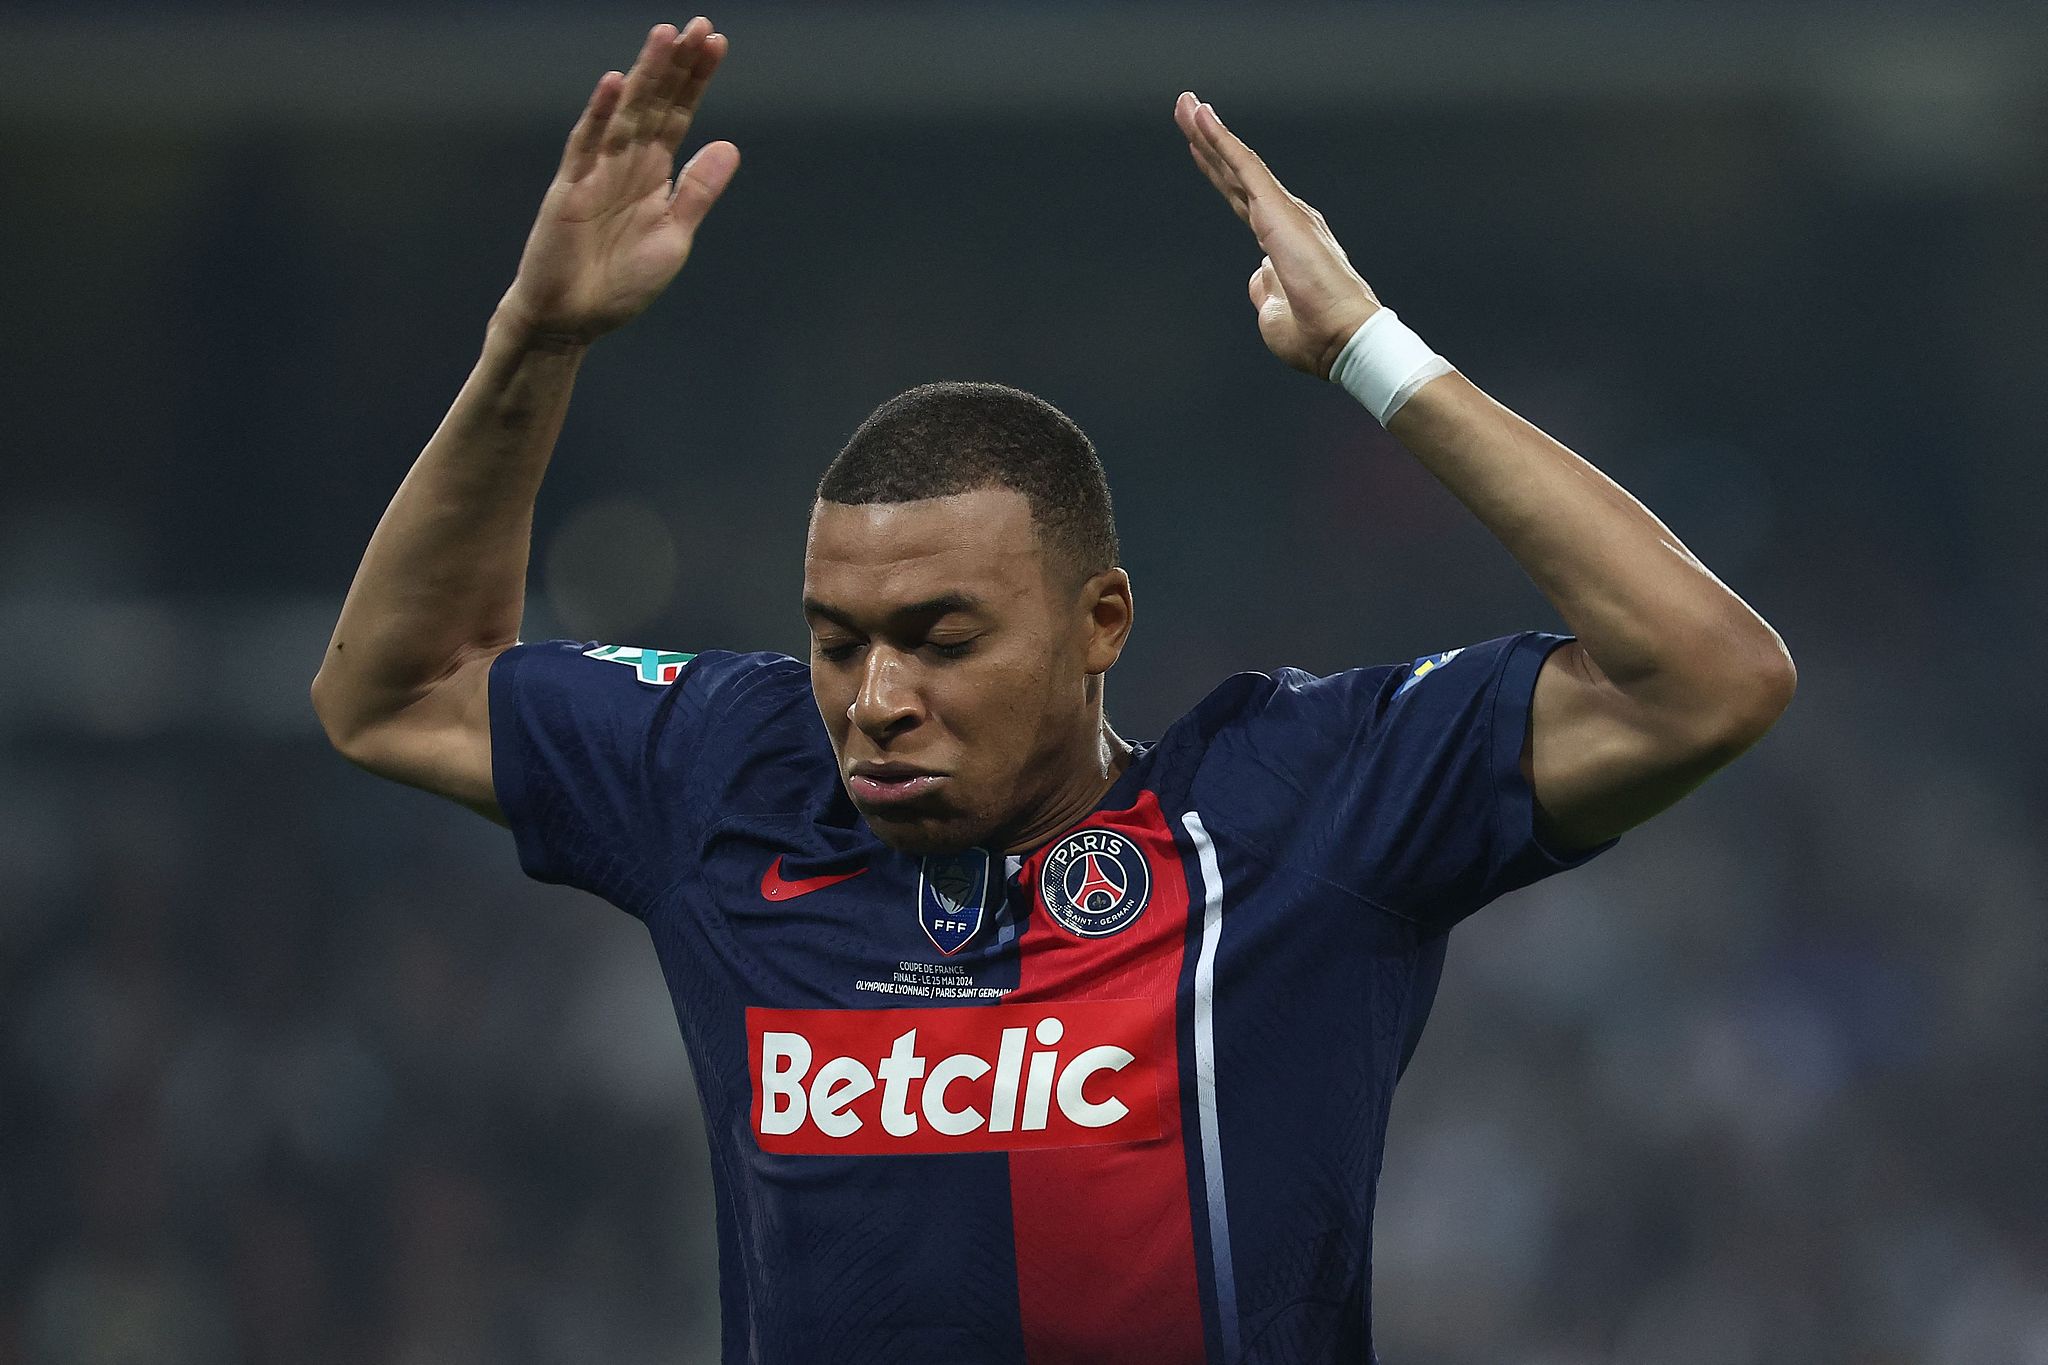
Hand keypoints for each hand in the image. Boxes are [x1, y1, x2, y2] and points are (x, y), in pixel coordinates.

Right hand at [498, 19, 738, 344]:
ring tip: (665, 36)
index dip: (695, 81)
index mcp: (652, 174)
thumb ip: (697, 192)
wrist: (572, 320)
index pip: (678, 116)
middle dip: (676, 66)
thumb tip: (729, 145)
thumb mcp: (674, 236)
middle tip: (699, 26)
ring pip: (624, 114)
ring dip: (644, 76)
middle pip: (654, 104)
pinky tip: (613, 85)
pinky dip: (598, 116)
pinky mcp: (568, 190)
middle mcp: (625, 164)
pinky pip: (585, 146)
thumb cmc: (620, 282)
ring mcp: (595, 172)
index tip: (716, 43)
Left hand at [1174, 92, 1379, 379]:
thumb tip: (1258, 275)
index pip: (1242, 199)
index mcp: (1282, 243)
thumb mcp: (1274, 316)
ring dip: (1209, 133)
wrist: (1342, 339)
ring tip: (1185, 104)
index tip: (1196, 147)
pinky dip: (1223, 141)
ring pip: (1238, 164)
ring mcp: (1283, 212)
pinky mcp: (1279, 211)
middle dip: (1208, 141)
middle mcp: (1285, 219)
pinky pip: (1245, 168)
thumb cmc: (1315, 338)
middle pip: (1235, 174)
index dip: (1218, 172)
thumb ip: (1264, 290)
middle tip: (1185, 108)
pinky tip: (1202, 118)